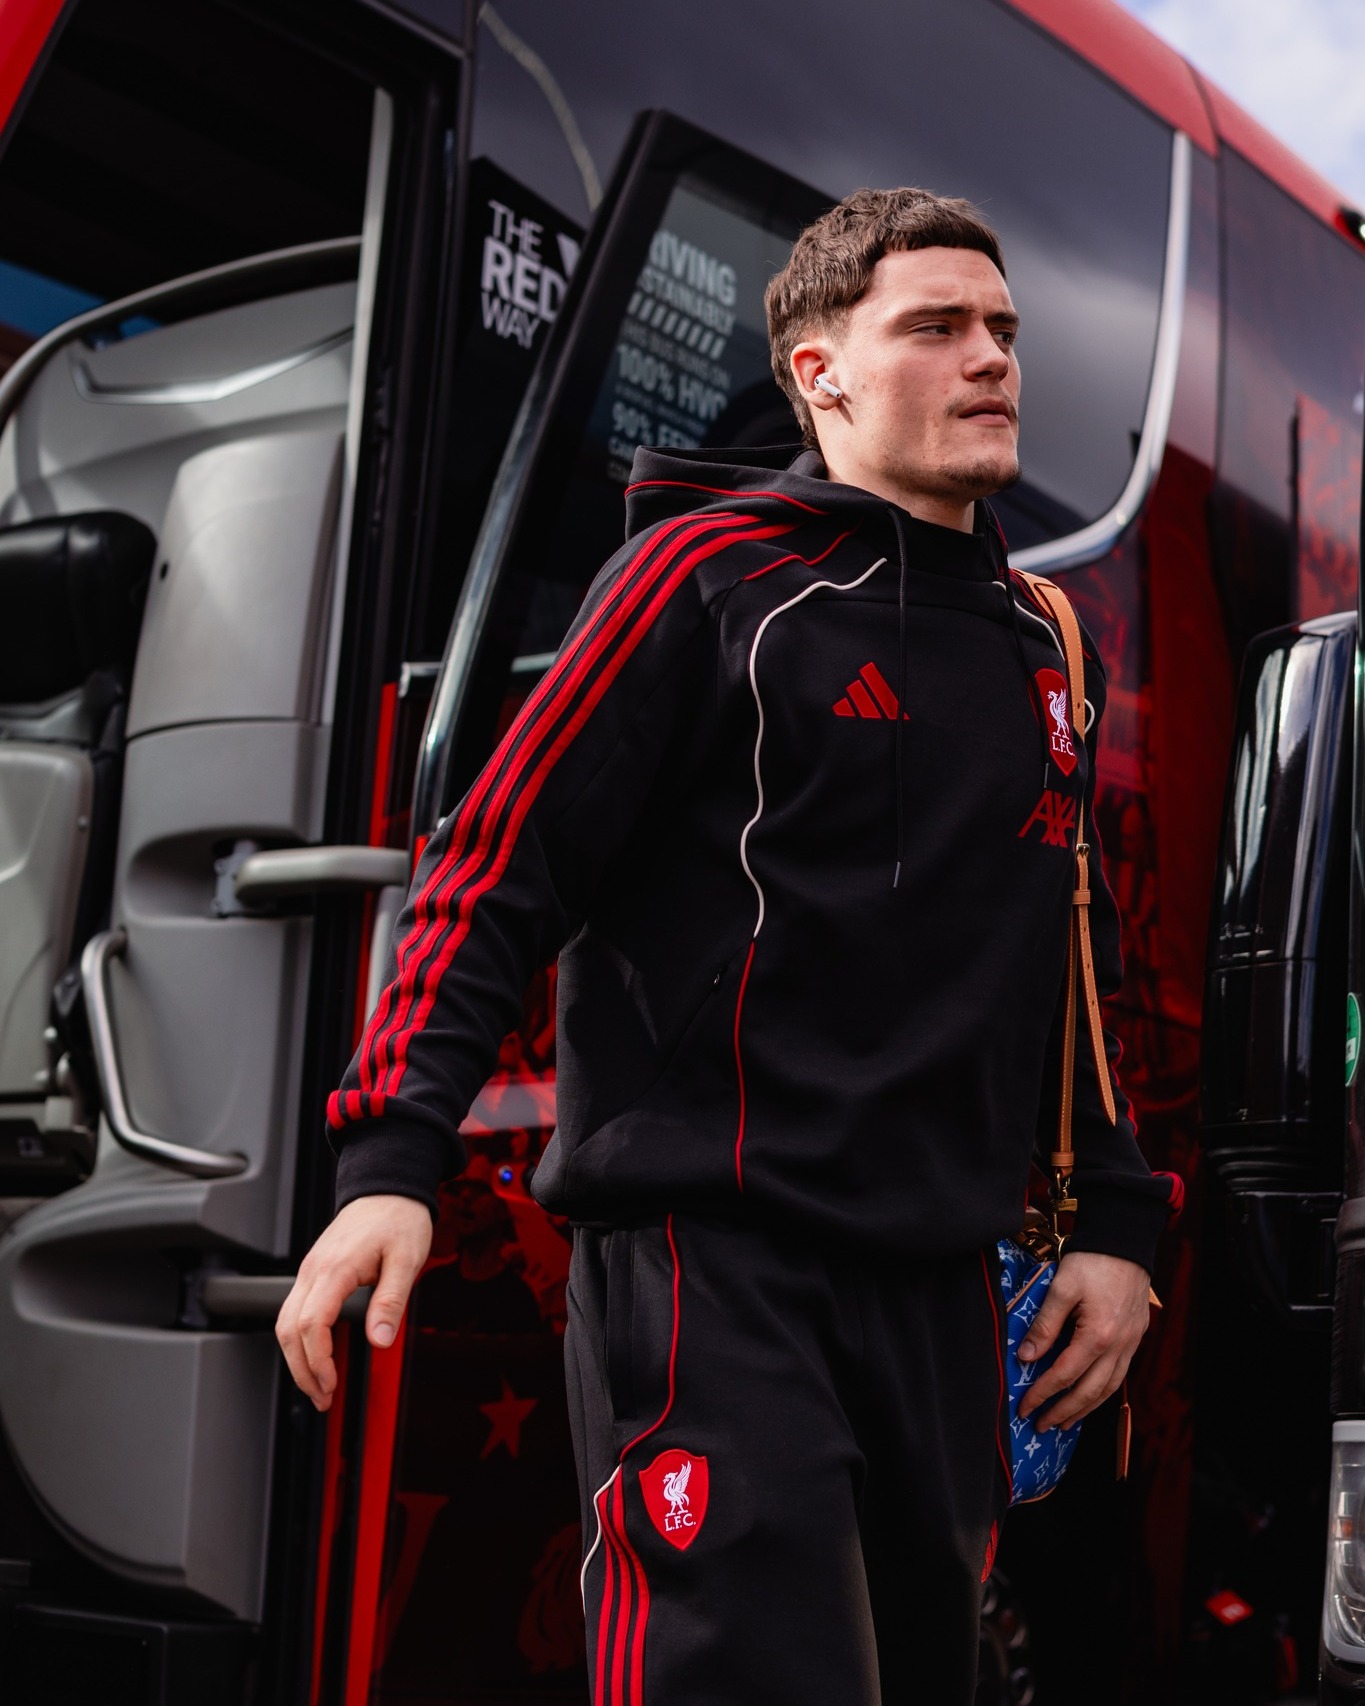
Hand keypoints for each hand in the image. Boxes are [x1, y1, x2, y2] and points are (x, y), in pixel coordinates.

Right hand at [276, 1195, 431, 1410]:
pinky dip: (299, 1340)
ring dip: (297, 1359)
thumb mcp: (407, 1259)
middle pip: (288, 1330)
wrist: (387, 1187)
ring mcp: (309, 1270)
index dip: (317, 1361)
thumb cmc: (398, 1217)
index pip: (310, 1324)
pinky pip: (294, 1311)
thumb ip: (391, 1300)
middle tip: (323, 1399)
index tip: (331, 1385)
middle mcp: (313, 1270)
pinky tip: (316, 1357)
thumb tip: (380, 1340)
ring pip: (284, 1323)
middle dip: (302, 1371)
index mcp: (334, 1268)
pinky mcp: (313, 1272)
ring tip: (318, 1386)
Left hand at [1016, 1250, 1150, 1431]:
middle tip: (1041, 1425)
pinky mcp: (1135, 1337)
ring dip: (1085, 1409)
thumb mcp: (1062, 1288)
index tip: (1024, 1406)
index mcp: (1098, 1336)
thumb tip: (1027, 1357)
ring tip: (1064, 1421)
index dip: (1043, 1394)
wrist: (1125, 1241)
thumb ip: (1045, 1325)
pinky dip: (1102, 1391)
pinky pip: (1119, 1375)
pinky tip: (1090, 1395)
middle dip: (1063, 1412)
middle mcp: (1119, 1346)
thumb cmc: (1092, 1261)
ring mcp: (1131, 1343)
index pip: (1065, 1375)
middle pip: (1089, 1392)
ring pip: (1108, 1389)